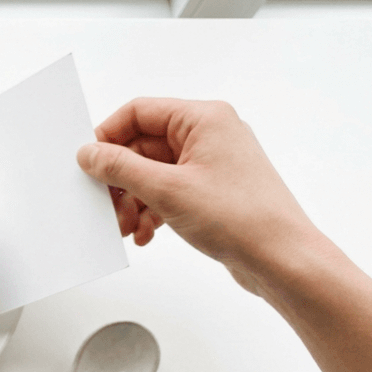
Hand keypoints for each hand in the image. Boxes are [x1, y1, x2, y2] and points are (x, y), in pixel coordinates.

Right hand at [77, 97, 318, 293]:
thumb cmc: (242, 219)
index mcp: (204, 119)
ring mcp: (212, 164)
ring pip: (153, 173)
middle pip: (143, 146)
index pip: (139, 112)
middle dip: (121, 179)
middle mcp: (210, 135)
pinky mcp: (212, 191)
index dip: (108, 136)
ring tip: (125, 226)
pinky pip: (168, 192)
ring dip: (133, 200)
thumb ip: (120, 168)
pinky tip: (145, 233)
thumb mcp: (166, 190)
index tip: (88, 163)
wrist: (282, 260)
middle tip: (105, 204)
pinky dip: (151, 211)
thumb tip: (90, 153)